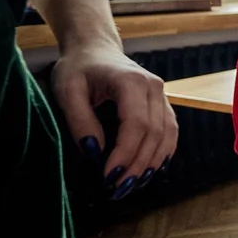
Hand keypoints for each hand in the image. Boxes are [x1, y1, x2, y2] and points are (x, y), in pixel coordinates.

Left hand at [51, 45, 177, 197]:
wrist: (95, 49)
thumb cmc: (78, 68)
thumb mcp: (67, 91)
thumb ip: (80, 121)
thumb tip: (94, 153)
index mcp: (131, 81)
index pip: (137, 124)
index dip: (125, 153)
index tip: (108, 175)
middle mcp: (154, 87)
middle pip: (154, 134)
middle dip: (137, 164)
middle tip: (118, 188)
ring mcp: (162, 95)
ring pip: (166, 135)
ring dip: (152, 163)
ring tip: (133, 184)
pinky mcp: (162, 104)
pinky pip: (170, 132)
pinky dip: (162, 153)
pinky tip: (149, 169)